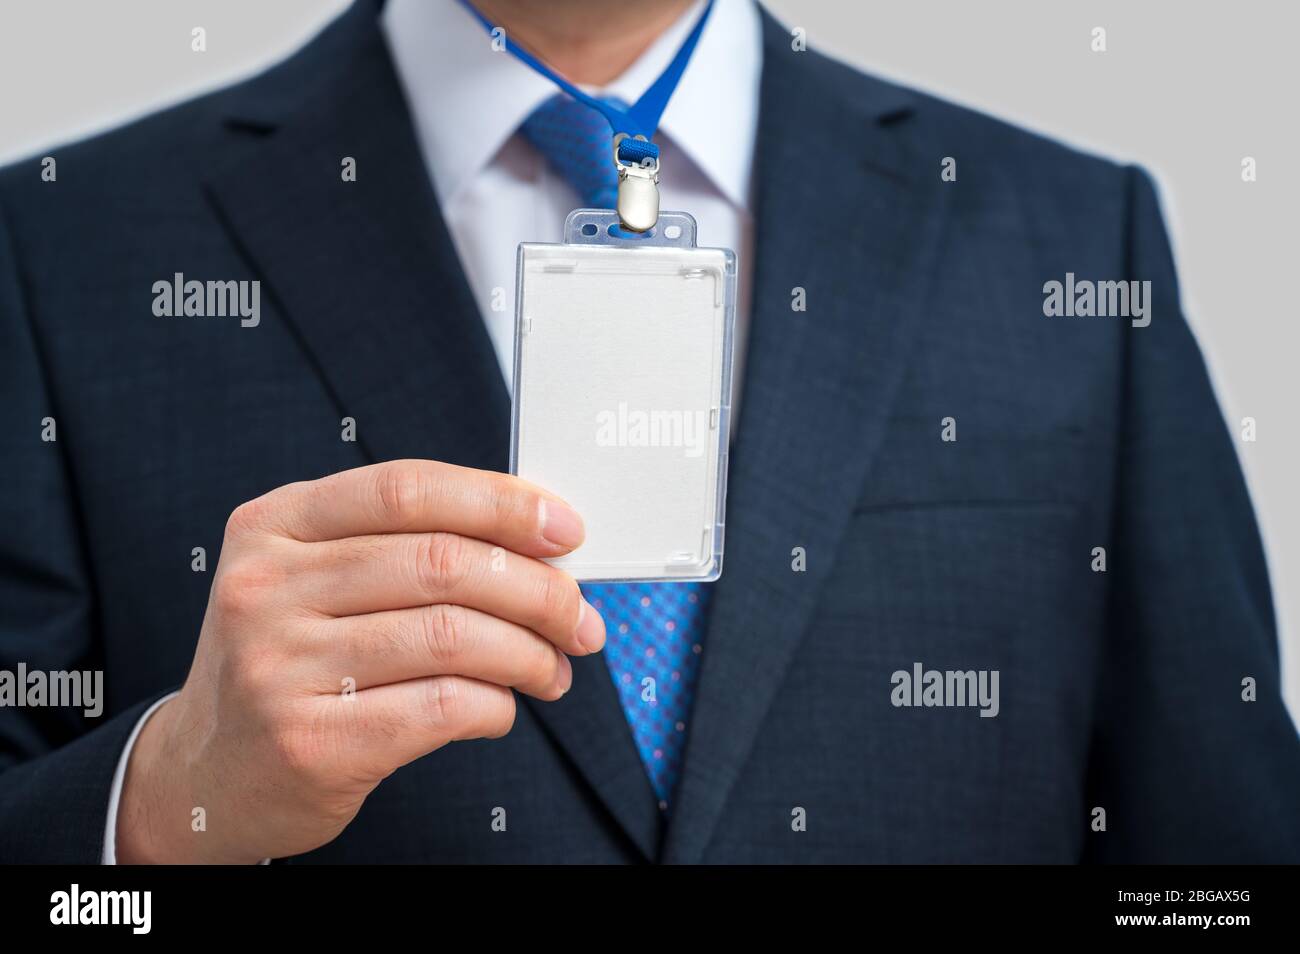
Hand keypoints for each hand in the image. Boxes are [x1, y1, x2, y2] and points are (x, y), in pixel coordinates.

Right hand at [115, 459, 603, 862]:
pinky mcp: (310, 742)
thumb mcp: (313, 580)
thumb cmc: (289, 661)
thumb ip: (402, 547)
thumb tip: (537, 541)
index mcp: (274, 524)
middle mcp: (266, 587)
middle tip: (580, 620)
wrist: (206, 772)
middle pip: (442, 562)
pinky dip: (495, 705)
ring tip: (554, 669)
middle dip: (538, 590)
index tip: (565, 528)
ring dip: (530, 654)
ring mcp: (279, 666)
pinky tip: (501, 707)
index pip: (407, 490)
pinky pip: (442, 706)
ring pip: (453, 635)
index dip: (500, 502)